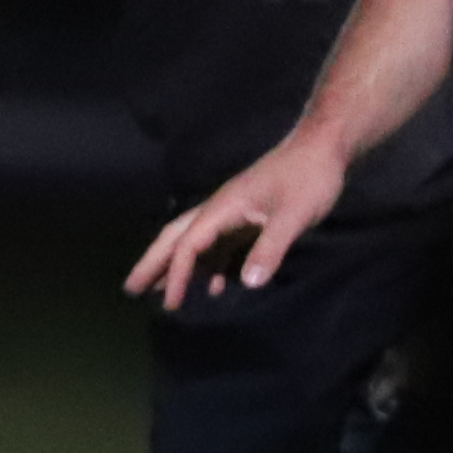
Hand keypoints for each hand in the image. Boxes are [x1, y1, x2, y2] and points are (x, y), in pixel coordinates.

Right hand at [125, 134, 343, 308]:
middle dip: (152, 264)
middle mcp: (218, 211)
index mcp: (222, 208)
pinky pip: (218, 246)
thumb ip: (269, 248)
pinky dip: (208, 266)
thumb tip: (247, 284)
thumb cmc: (307, 178)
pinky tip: (213, 286)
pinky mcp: (247, 218)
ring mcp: (232, 214)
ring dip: (177, 267)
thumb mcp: (293, 215)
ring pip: (193, 242)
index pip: (187, 245)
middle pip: (175, 238)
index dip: (175, 275)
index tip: (169, 304)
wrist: (322, 149)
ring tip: (161, 293)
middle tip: (130, 289)